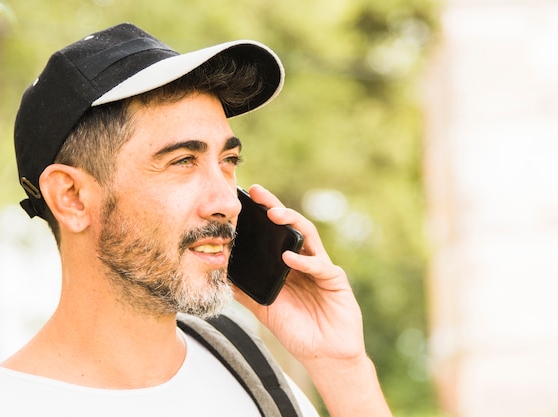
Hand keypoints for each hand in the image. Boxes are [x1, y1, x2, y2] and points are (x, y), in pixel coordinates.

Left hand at [232, 184, 365, 364]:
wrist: (323, 354)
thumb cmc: (296, 328)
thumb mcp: (263, 307)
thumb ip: (245, 290)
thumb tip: (221, 274)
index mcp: (289, 263)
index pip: (276, 232)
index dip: (264, 213)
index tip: (246, 198)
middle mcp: (306, 259)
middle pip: (292, 226)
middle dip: (276, 207)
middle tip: (259, 194)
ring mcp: (322, 267)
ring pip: (309, 236)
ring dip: (292, 223)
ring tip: (274, 214)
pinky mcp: (335, 281)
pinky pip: (320, 266)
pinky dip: (304, 260)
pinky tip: (289, 258)